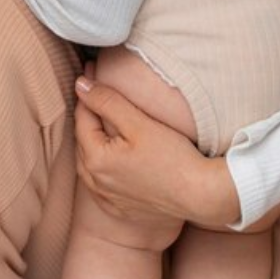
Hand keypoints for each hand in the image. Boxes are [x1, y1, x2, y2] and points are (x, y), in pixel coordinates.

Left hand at [73, 74, 241, 228]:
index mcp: (95, 159)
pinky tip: (111, 154)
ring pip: (89, 162)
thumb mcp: (138, 122)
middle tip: (96, 87)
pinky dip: (102, 164)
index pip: (83, 117)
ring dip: (92, 139)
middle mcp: (95, 182)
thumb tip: (81, 84)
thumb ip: (107, 102)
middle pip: (84, 139)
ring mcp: (106, 198)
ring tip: (100, 117)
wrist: (198, 194)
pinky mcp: (119, 208)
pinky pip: (101, 181)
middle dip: (88, 113)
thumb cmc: (171, 156)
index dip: (87, 92)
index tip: (90, 69)